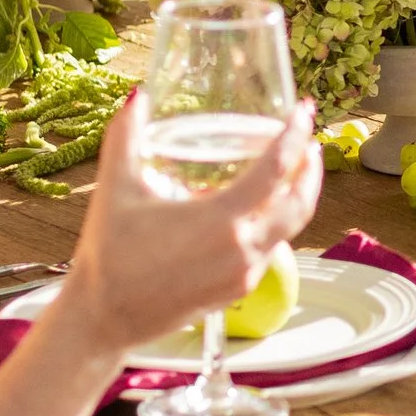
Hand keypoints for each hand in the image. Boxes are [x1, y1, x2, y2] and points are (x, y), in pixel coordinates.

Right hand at [55, 95, 322, 364]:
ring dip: (297, 196)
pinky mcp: (238, 291)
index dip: (296, 135)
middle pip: (300, 202)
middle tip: (308, 140)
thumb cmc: (109, 256)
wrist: (104, 318)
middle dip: (310, 168)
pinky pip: (271, 250)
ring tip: (292, 172)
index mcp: (220, 221)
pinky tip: (260, 210)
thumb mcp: (116, 188)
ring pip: (290, 229)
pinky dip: (276, 223)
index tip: (304, 112)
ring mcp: (244, 274)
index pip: (277, 170)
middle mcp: (241, 249)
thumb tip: (138, 96)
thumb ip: (125, 137)